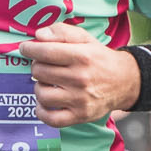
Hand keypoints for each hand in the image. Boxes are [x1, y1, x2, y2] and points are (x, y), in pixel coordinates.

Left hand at [20, 22, 135, 126]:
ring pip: (41, 94)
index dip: (29, 49)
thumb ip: (62, 32)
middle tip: (44, 65)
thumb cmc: (99, 58)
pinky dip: (41, 111)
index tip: (25, 48)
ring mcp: (80, 99)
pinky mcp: (80, 116)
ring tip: (47, 83)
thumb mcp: (85, 38)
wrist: (125, 81)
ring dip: (39, 87)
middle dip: (37, 66)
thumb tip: (38, 36)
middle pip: (40, 72)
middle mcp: (80, 78)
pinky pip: (51, 118)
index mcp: (82, 56)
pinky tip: (45, 103)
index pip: (45, 51)